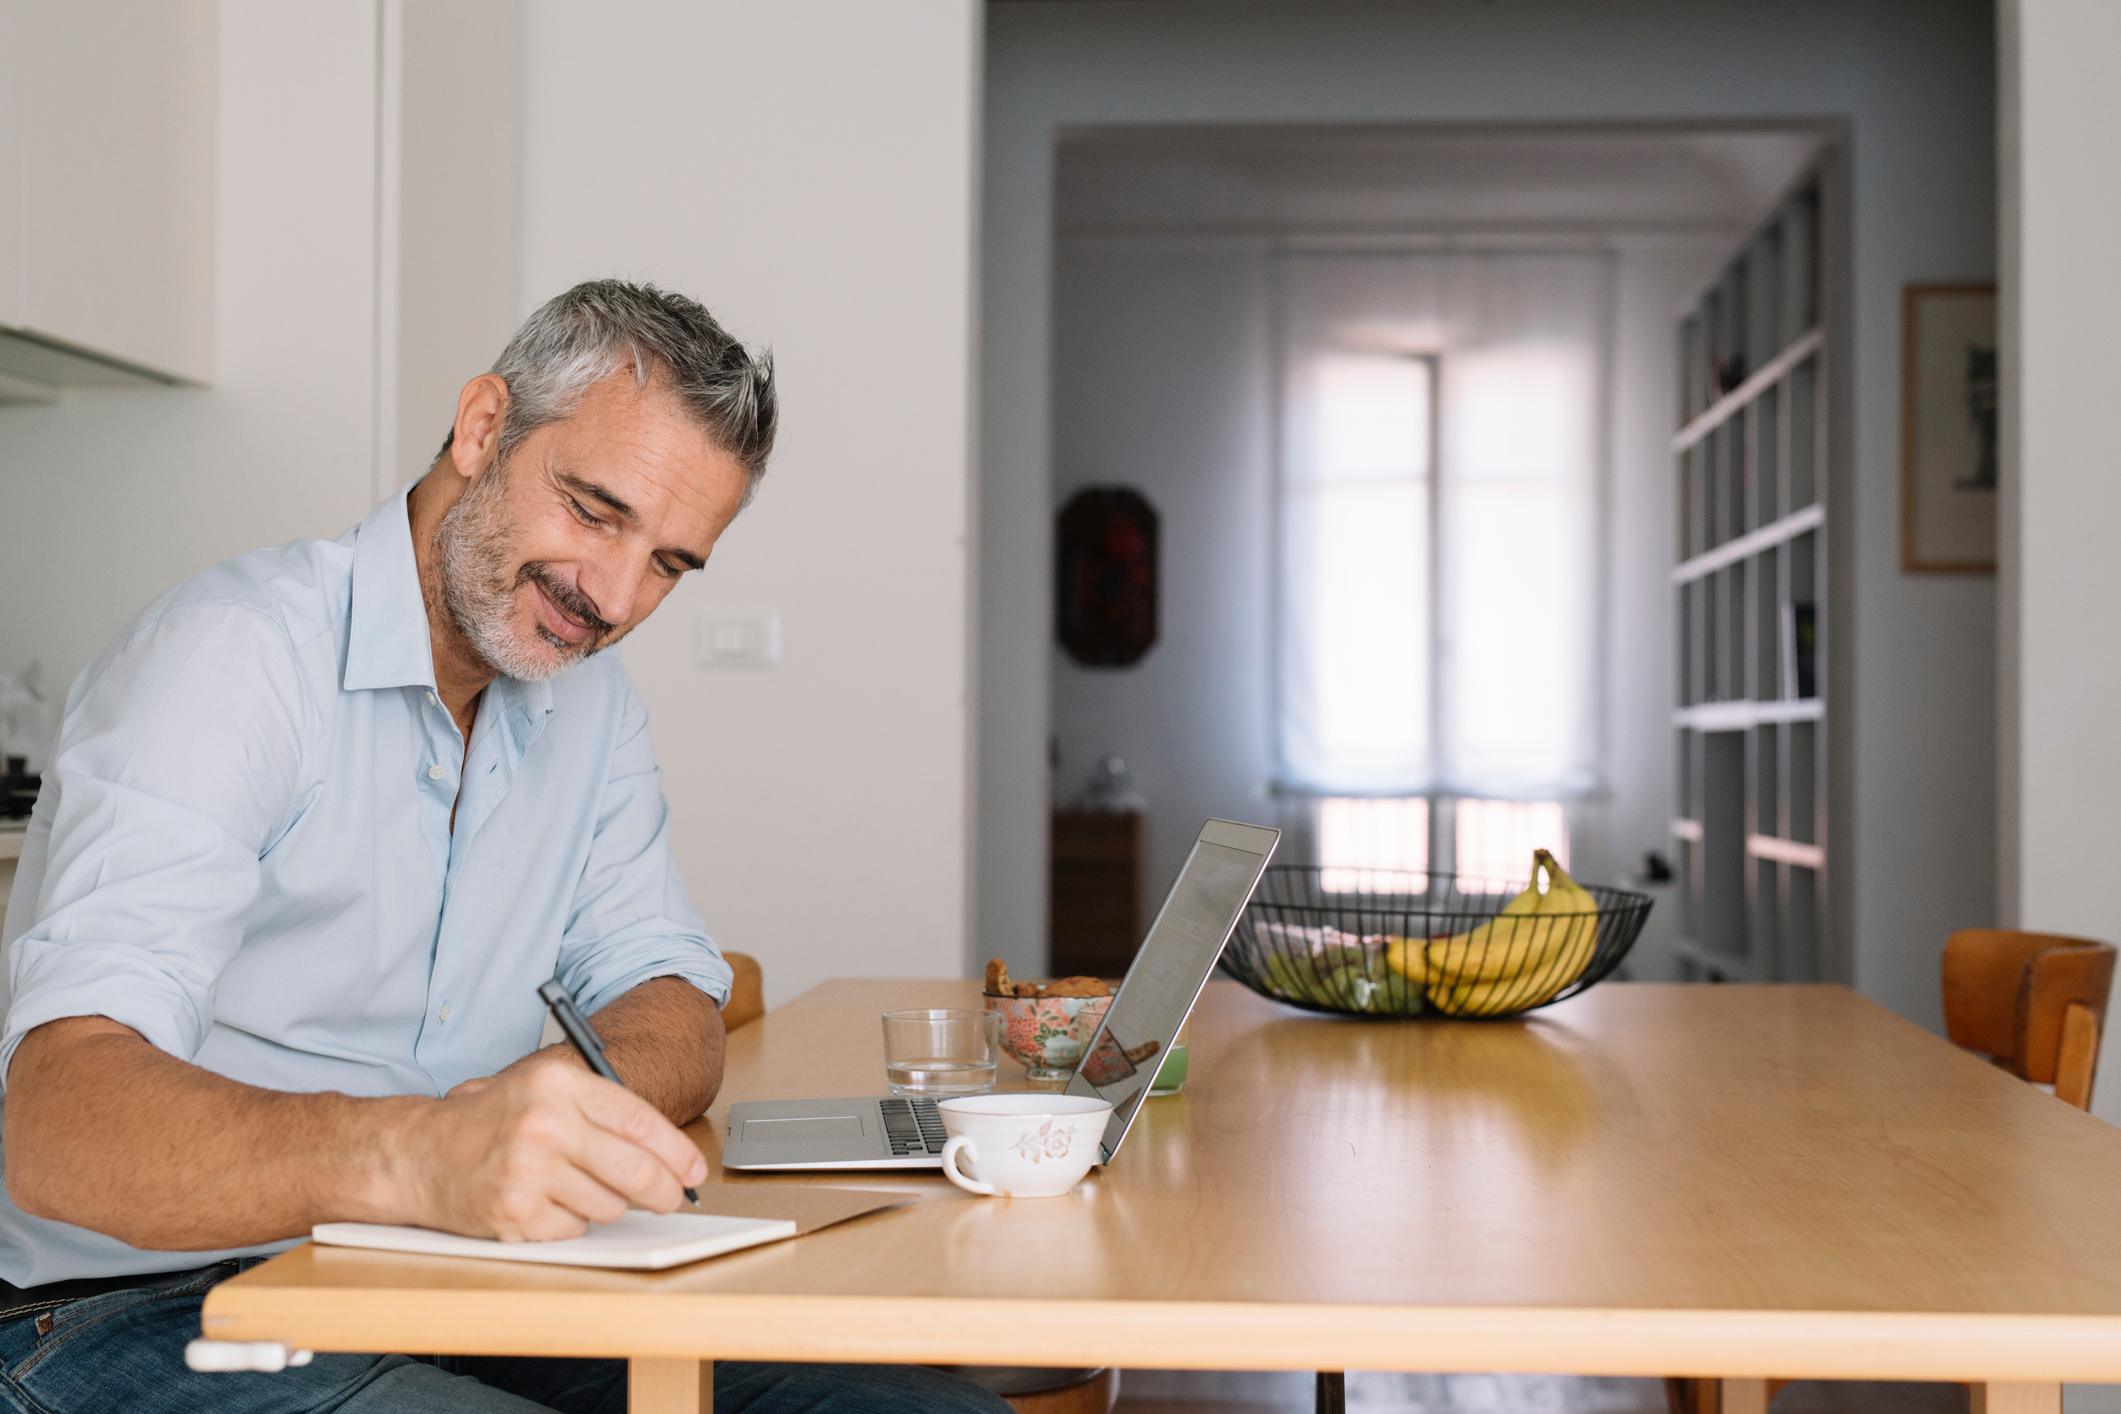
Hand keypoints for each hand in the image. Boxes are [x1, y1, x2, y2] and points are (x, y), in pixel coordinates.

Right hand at [402, 1057, 707, 1240]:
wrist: (417, 1154)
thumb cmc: (491, 1122)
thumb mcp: (542, 1091)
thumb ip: (600, 1113)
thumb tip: (668, 1156)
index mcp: (556, 1083)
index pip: (638, 1120)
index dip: (676, 1152)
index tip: (695, 1171)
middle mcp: (543, 1123)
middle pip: (634, 1170)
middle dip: (663, 1191)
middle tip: (672, 1199)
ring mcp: (527, 1170)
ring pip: (608, 1205)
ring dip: (606, 1205)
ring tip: (574, 1186)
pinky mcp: (513, 1213)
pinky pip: (574, 1229)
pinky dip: (569, 1222)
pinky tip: (545, 1203)